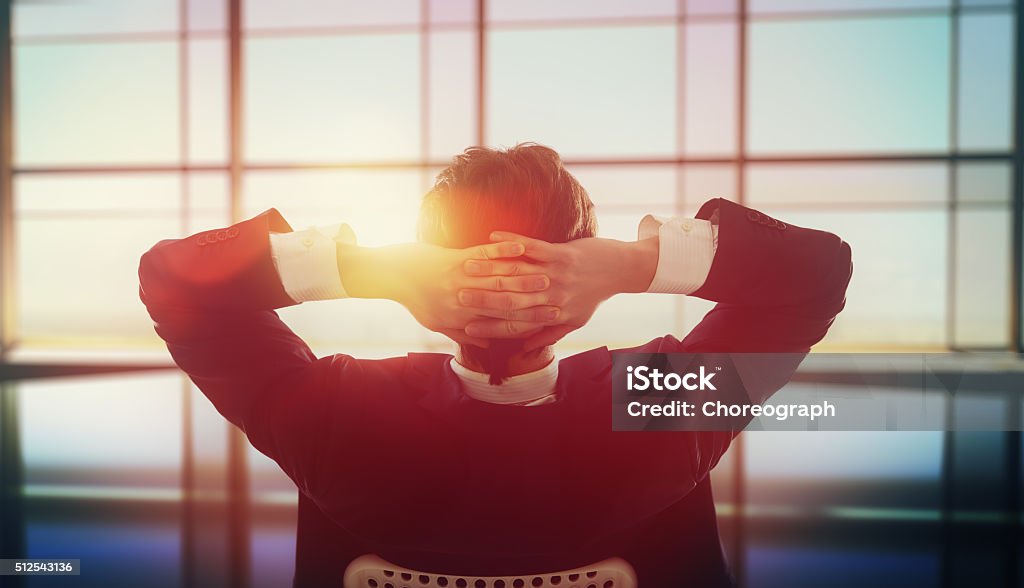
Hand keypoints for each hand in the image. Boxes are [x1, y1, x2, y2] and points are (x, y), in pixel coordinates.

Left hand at [338, 240, 559, 346]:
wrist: (387, 275)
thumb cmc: (413, 298)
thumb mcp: (435, 322)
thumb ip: (459, 333)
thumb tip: (482, 342)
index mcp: (461, 321)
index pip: (502, 325)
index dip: (528, 322)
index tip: (549, 318)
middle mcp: (463, 304)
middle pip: (506, 303)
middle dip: (535, 300)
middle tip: (558, 297)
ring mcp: (460, 281)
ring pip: (499, 280)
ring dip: (526, 276)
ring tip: (549, 273)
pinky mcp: (454, 260)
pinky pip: (484, 255)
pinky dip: (503, 250)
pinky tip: (521, 247)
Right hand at [458, 232, 657, 350]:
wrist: (620, 270)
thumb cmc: (594, 296)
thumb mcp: (574, 321)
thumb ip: (548, 334)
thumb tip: (523, 350)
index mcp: (553, 316)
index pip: (516, 326)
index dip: (491, 328)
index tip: (468, 328)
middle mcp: (553, 298)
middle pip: (512, 302)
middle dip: (483, 300)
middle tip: (458, 297)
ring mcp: (557, 274)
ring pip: (517, 275)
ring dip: (490, 269)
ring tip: (466, 266)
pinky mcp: (562, 253)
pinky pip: (532, 247)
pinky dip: (510, 242)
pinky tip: (491, 236)